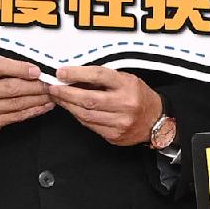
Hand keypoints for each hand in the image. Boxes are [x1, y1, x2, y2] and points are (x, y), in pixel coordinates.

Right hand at [0, 56, 53, 136]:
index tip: (37, 70)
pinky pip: (16, 117)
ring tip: (51, 94)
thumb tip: (29, 68)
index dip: (20, 68)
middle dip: (35, 86)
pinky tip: (43, 106)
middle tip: (50, 83)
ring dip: (38, 99)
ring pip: (16, 104)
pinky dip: (32, 111)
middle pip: (11, 88)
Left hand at [48, 63, 163, 147]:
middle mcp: (126, 104)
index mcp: (128, 85)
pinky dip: (78, 116)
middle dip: (66, 93)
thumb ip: (103, 78)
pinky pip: (90, 125)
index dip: (77, 74)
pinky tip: (72, 109)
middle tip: (53, 88)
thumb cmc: (139, 96)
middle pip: (88, 99)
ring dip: (68, 106)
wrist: (156, 120)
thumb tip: (74, 76)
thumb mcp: (126, 79)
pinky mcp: (115, 135)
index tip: (61, 72)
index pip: (98, 76)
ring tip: (58, 98)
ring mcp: (120, 122)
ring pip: (86, 114)